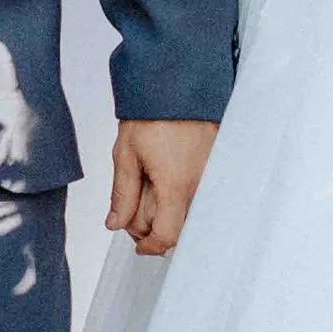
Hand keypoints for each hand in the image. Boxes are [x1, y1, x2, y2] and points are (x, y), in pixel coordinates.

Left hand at [108, 119, 215, 257]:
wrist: (179, 86)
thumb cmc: (153, 114)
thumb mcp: (126, 154)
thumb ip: (122, 195)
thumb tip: (115, 224)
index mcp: (175, 185)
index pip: (167, 236)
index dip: (150, 246)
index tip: (139, 246)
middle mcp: (199, 185)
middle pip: (175, 226)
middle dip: (150, 223)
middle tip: (133, 203)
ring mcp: (211, 177)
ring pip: (186, 211)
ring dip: (165, 208)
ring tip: (149, 183)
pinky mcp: (216, 168)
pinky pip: (197, 194)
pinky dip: (179, 194)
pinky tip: (166, 176)